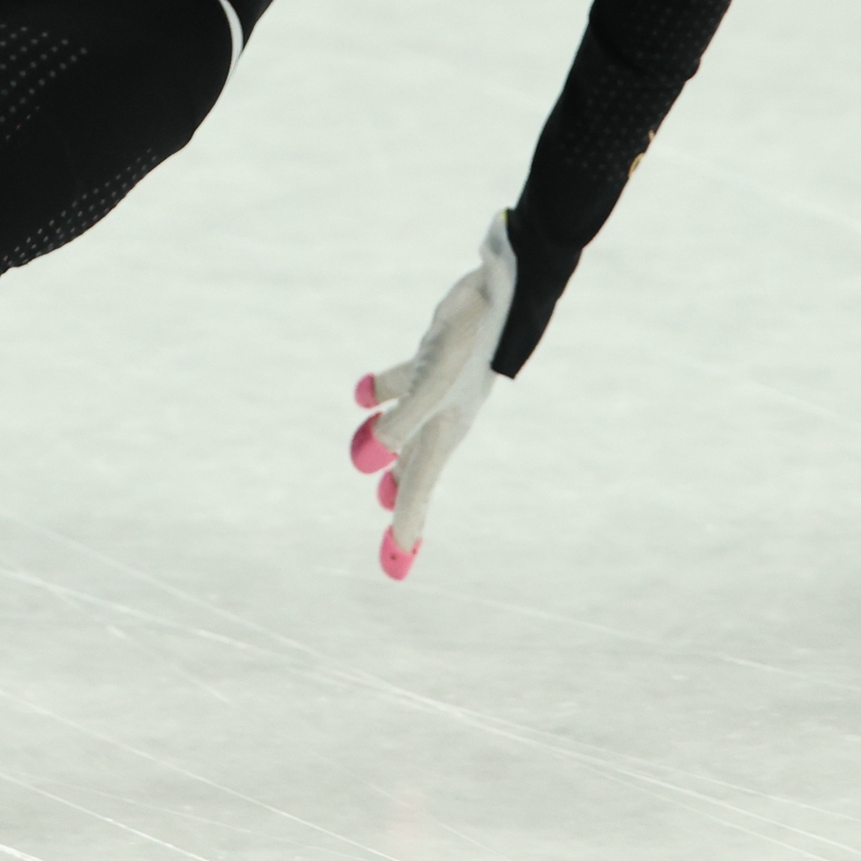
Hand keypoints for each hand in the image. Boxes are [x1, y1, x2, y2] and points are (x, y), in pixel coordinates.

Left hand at [348, 214, 517, 580]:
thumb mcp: (429, 388)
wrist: (498, 296)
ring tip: (373, 478)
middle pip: (415, 473)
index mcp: (444, 435)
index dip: (406, 527)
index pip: (419, 492)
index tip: (395, 564)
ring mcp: (437, 391)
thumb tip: (368, 461)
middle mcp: (442, 420)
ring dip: (391, 457)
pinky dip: (381, 395)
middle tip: (393, 539)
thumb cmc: (469, 345)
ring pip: (407, 435)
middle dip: (402, 503)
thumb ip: (398, 423)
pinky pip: (402, 387)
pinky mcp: (431, 362)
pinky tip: (362, 396)